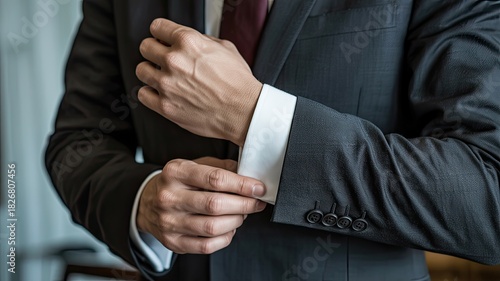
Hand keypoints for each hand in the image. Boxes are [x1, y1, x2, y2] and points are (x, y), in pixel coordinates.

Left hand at [136, 18, 262, 146]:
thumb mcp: (225, 48)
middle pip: (145, 47)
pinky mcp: (165, 106)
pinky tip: (161, 93)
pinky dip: (150, 93)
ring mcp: (167, 84)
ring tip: (163, 77)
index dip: (161, 33)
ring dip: (151, 72)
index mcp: (188, 42)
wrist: (244, 111)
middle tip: (162, 58)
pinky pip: (143, 94)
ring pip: (141, 70)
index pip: (157, 27)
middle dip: (154, 51)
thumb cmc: (238, 82)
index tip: (162, 39)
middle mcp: (174, 61)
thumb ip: (201, 41)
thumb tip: (189, 41)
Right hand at [136, 157, 266, 253]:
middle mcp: (169, 197)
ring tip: (242, 214)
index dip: (242, 185)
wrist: (147, 203)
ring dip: (236, 221)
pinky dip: (226, 237)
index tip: (258, 188)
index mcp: (175, 172)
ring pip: (213, 227)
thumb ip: (220, 167)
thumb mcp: (194, 165)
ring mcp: (169, 222)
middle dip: (244, 204)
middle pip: (215, 204)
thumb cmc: (178, 183)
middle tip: (256, 202)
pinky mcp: (173, 242)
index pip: (215, 179)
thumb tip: (248, 174)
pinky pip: (207, 246)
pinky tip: (229, 228)